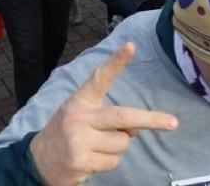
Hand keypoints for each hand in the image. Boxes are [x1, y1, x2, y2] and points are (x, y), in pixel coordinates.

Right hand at [29, 43, 178, 185]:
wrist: (36, 163)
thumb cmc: (68, 135)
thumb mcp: (84, 118)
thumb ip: (109, 117)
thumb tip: (136, 129)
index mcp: (80, 100)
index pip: (100, 78)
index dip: (116, 62)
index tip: (131, 46)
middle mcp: (78, 117)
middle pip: (123, 116)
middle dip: (152, 120)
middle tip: (173, 123)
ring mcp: (78, 139)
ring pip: (122, 143)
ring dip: (117, 148)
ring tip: (95, 148)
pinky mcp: (80, 161)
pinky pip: (113, 162)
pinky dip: (108, 163)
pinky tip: (90, 161)